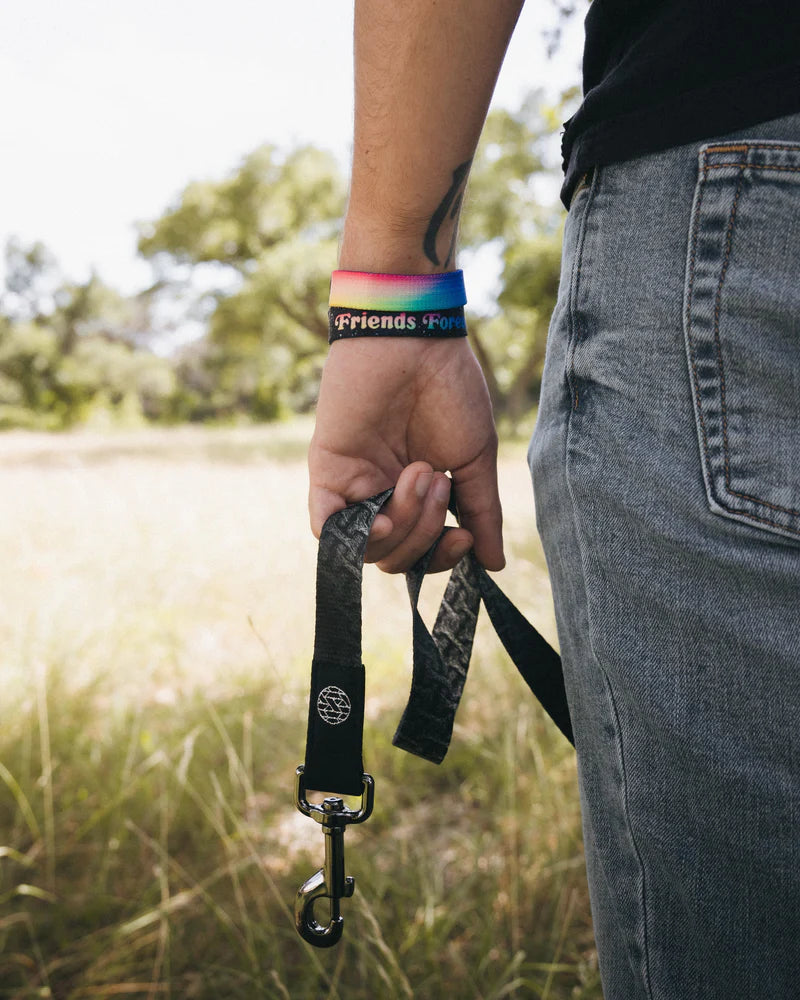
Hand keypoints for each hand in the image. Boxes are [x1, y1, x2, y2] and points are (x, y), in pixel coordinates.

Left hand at [308, 336, 503, 573]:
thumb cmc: (449, 390)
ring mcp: (354, 485)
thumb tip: (494, 564)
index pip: (422, 552)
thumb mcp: (473, 458)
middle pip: (395, 557)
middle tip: (438, 482)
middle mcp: (382, 495)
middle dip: (425, 535)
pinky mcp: (327, 471)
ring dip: (404, 525)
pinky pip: (326, 529)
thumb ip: (481, 511)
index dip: (442, 557)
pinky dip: (355, 539)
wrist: (415, 341)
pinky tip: (383, 521)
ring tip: (420, 473)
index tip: (463, 535)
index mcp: (416, 495)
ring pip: (367, 548)